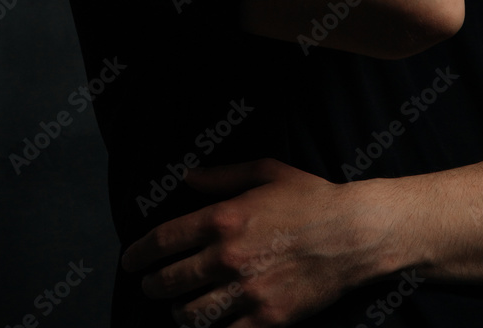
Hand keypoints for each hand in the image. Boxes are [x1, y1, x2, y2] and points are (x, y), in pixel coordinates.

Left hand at [121, 157, 382, 326]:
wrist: (352, 233)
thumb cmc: (310, 197)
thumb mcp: (265, 171)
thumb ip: (222, 175)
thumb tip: (188, 177)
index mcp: (224, 218)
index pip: (165, 240)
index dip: (140, 253)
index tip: (131, 260)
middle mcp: (228, 257)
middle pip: (171, 280)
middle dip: (153, 285)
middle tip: (150, 286)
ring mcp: (246, 291)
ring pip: (192, 314)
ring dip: (178, 313)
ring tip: (178, 309)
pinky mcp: (266, 319)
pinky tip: (208, 327)